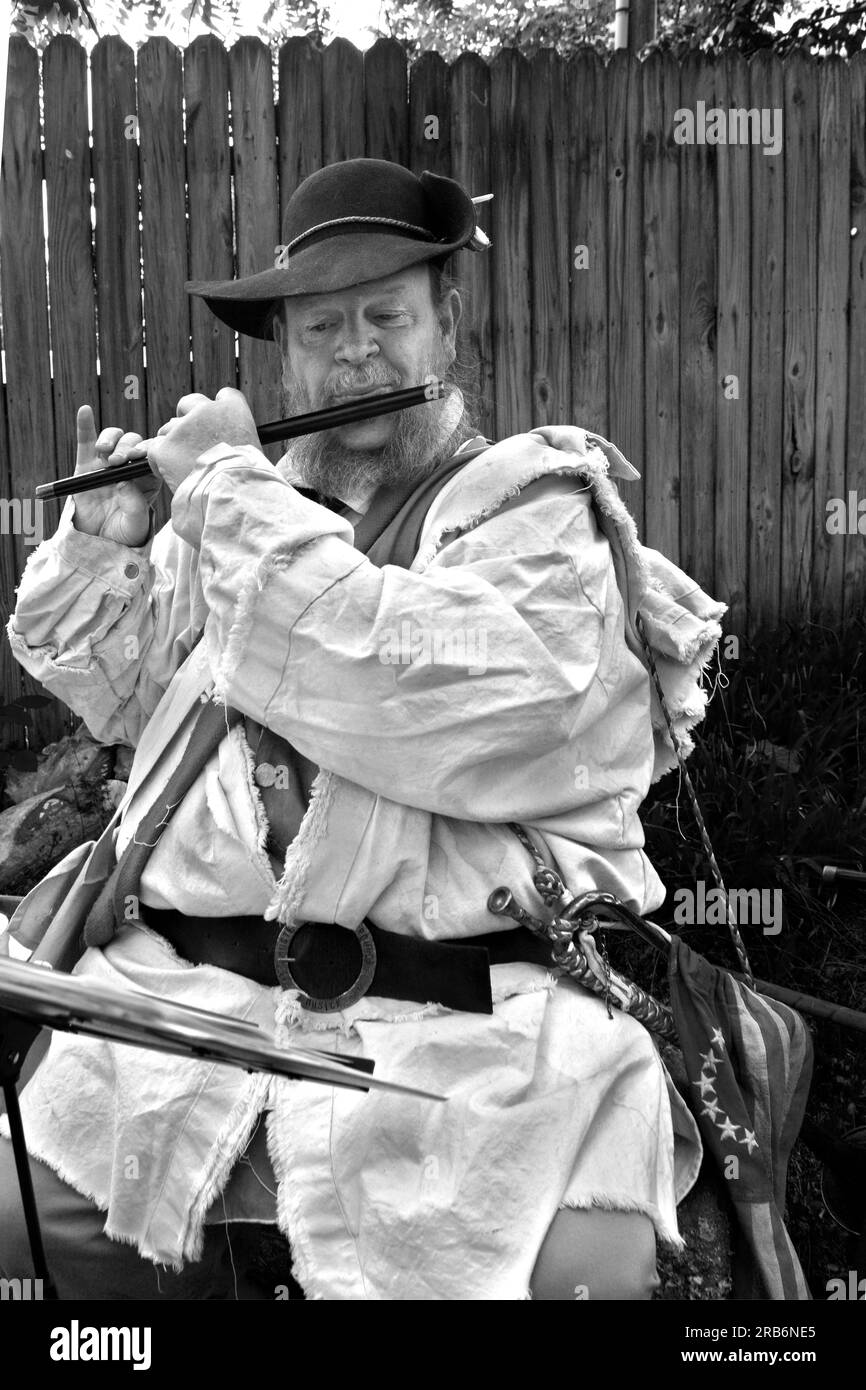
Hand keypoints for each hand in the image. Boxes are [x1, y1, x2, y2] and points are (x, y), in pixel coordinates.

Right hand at [72, 406, 160, 545]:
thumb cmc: (124, 533)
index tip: (140, 456)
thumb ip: (136, 507)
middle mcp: (131, 465)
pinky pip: (87, 440)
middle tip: (118, 462)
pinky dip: (86, 424)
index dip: (148, 451)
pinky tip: (85, 411)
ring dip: (111, 440)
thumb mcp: (135, 525)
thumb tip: (125, 483)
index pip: (153, 455)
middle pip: (134, 443)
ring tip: (104, 453)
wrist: (100, 541)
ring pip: (115, 438)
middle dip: (127, 448)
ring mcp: (109, 462)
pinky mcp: (87, 463)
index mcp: (150, 477)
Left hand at [146, 388, 258, 494]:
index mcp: (233, 409)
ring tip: (184, 467)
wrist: (232, 498)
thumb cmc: (247, 481)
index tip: (214, 423)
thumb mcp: (252, 452)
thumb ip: (237, 438)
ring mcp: (183, 427)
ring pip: (169, 428)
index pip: (224, 396)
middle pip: (189, 404)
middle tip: (190, 443)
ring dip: (173, 443)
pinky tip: (172, 474)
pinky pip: (155, 448)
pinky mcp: (165, 447)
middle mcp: (206, 411)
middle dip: (186, 420)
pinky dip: (160, 461)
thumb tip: (226, 444)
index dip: (216, 410)